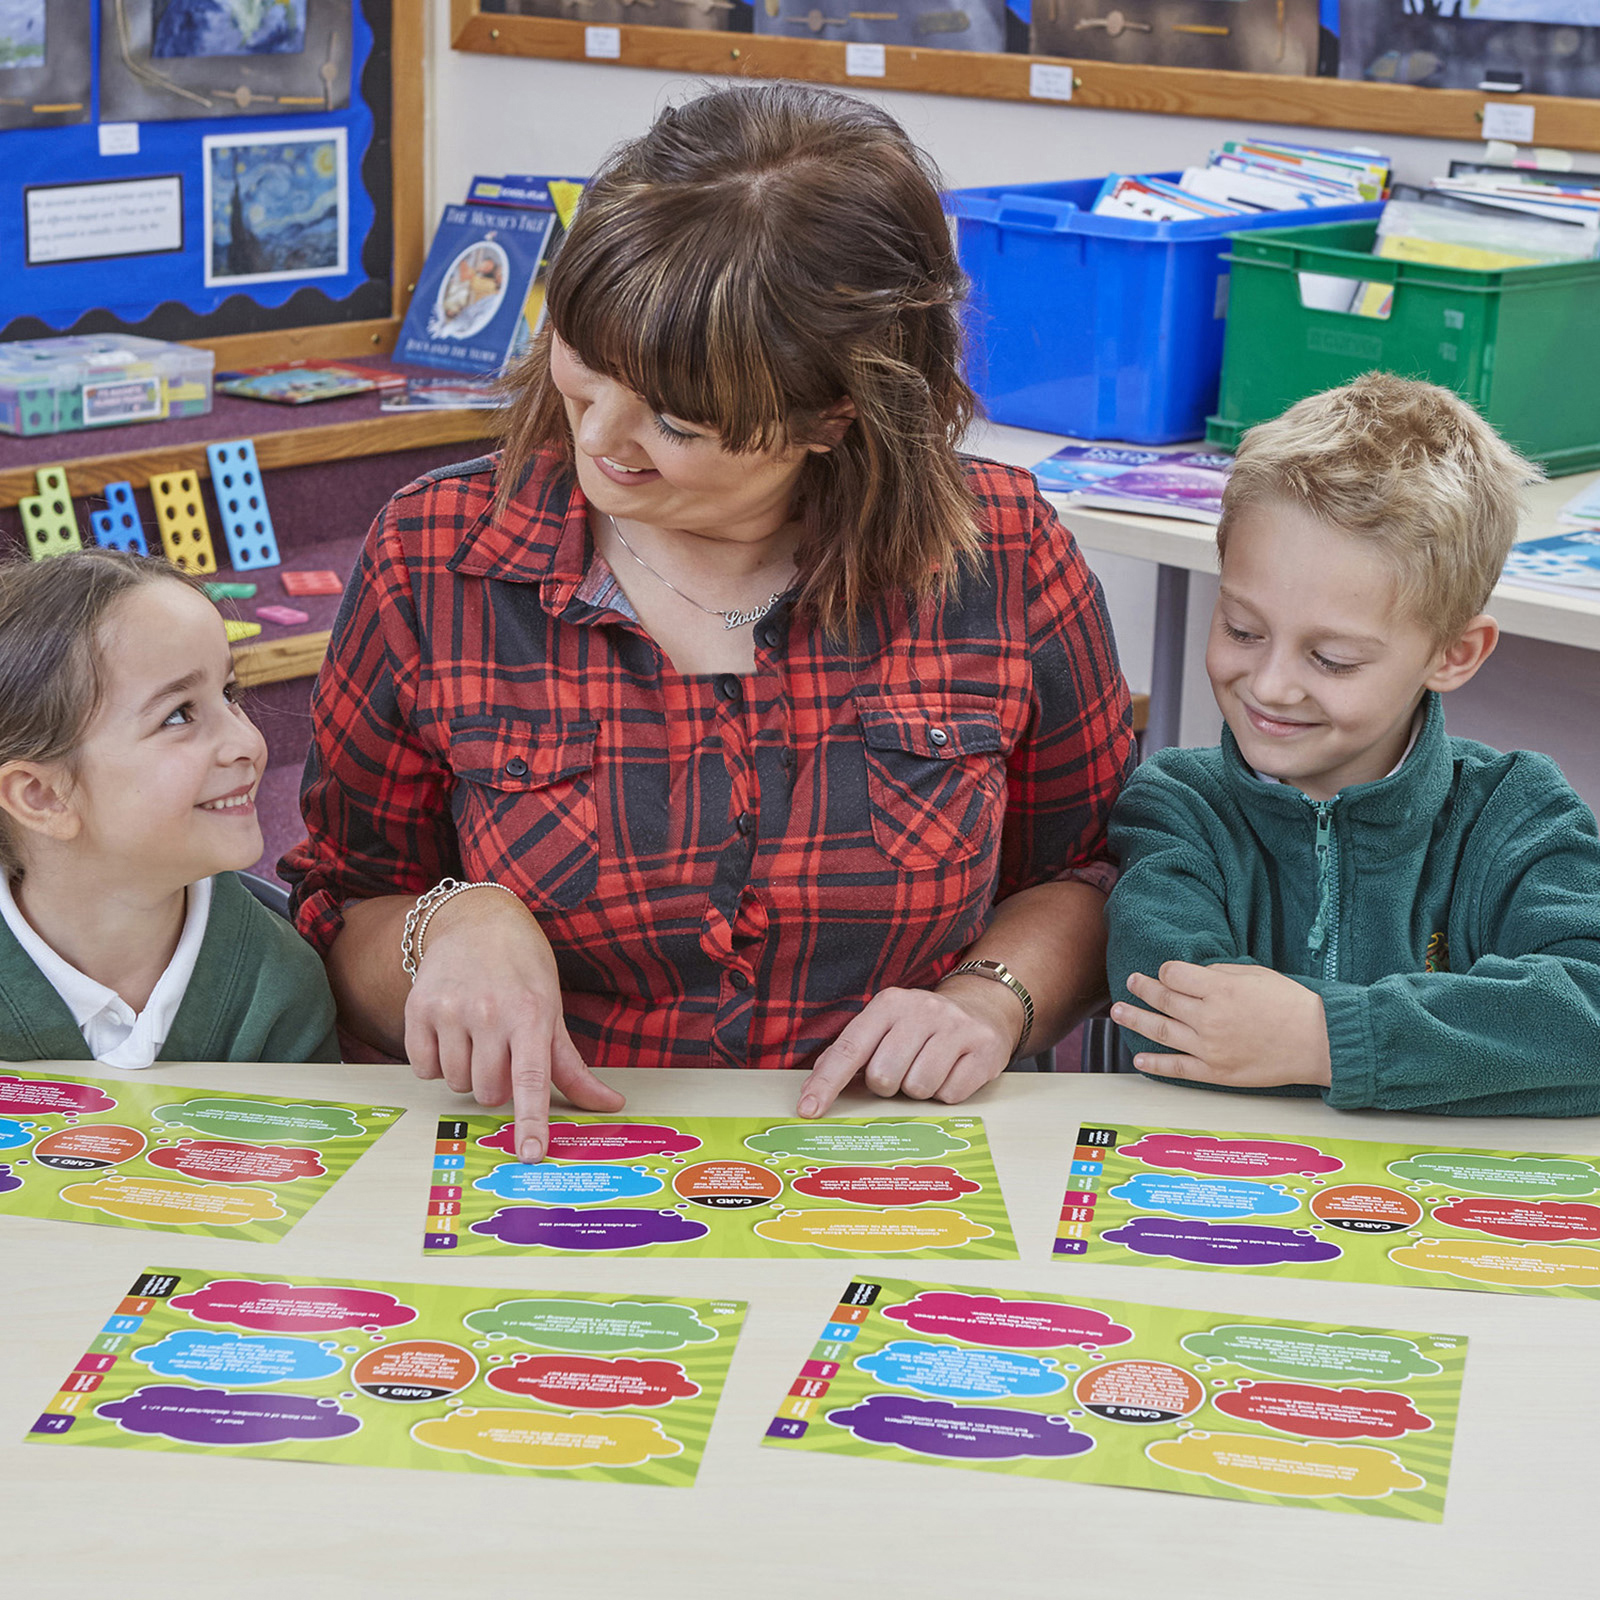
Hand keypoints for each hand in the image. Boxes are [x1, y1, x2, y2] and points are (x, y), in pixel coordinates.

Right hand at [405, 886, 623, 1161]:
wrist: (475, 920)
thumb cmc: (523, 971)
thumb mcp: (552, 1011)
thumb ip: (573, 1068)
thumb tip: (611, 1105)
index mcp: (531, 1015)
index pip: (532, 1079)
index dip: (530, 1120)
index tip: (530, 1153)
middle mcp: (489, 1013)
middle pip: (488, 1092)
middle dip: (496, 1084)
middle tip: (502, 1050)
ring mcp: (449, 1010)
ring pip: (455, 1082)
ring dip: (467, 1072)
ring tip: (476, 1035)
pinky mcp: (417, 1008)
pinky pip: (423, 1068)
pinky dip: (437, 1061)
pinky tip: (450, 1032)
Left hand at [797, 978, 1018, 1117]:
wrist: (982, 1007)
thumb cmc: (921, 1026)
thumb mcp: (883, 1026)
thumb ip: (849, 1053)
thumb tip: (813, 1089)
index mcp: (888, 1004)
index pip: (850, 1049)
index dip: (827, 1083)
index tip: (808, 1110)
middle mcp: (922, 1010)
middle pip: (883, 1077)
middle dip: (888, 1085)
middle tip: (902, 1069)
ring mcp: (956, 1028)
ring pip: (918, 1088)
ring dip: (918, 1090)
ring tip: (928, 1068)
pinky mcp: (984, 1049)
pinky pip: (950, 1095)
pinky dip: (946, 1093)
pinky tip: (952, 1071)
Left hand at [1111, 961, 1330, 1087]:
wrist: (1317, 1042)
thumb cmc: (1290, 1004)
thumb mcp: (1254, 974)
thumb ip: (1219, 973)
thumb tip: (1193, 973)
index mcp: (1218, 989)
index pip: (1173, 974)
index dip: (1167, 970)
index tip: (1167, 971)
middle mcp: (1208, 1017)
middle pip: (1163, 999)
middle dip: (1142, 989)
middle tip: (1131, 983)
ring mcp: (1209, 1047)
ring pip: (1160, 1031)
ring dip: (1135, 1020)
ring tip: (1118, 1012)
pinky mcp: (1215, 1071)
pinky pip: (1176, 1067)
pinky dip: (1154, 1063)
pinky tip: (1138, 1058)